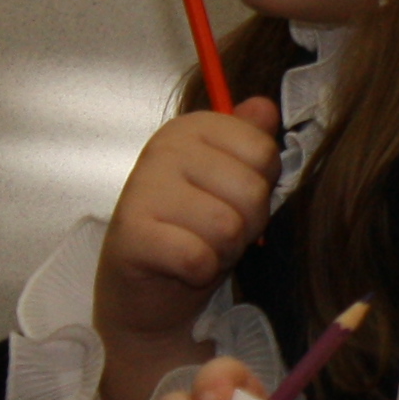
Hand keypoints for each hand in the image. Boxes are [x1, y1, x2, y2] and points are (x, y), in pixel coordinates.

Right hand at [98, 98, 281, 399]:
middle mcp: (164, 149)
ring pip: (228, 226)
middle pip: (251, 190)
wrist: (147, 293)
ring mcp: (143, 188)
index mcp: (191, 128)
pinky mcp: (132, 233)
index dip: (261, 188)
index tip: (232, 200)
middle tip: (215, 233)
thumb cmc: (194, 233)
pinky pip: (198, 257)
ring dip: (223, 250)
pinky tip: (182, 267)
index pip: (264, 152)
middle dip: (245, 224)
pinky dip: (200, 271)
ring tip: (199, 246)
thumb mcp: (231, 184)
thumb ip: (249, 143)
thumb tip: (266, 107)